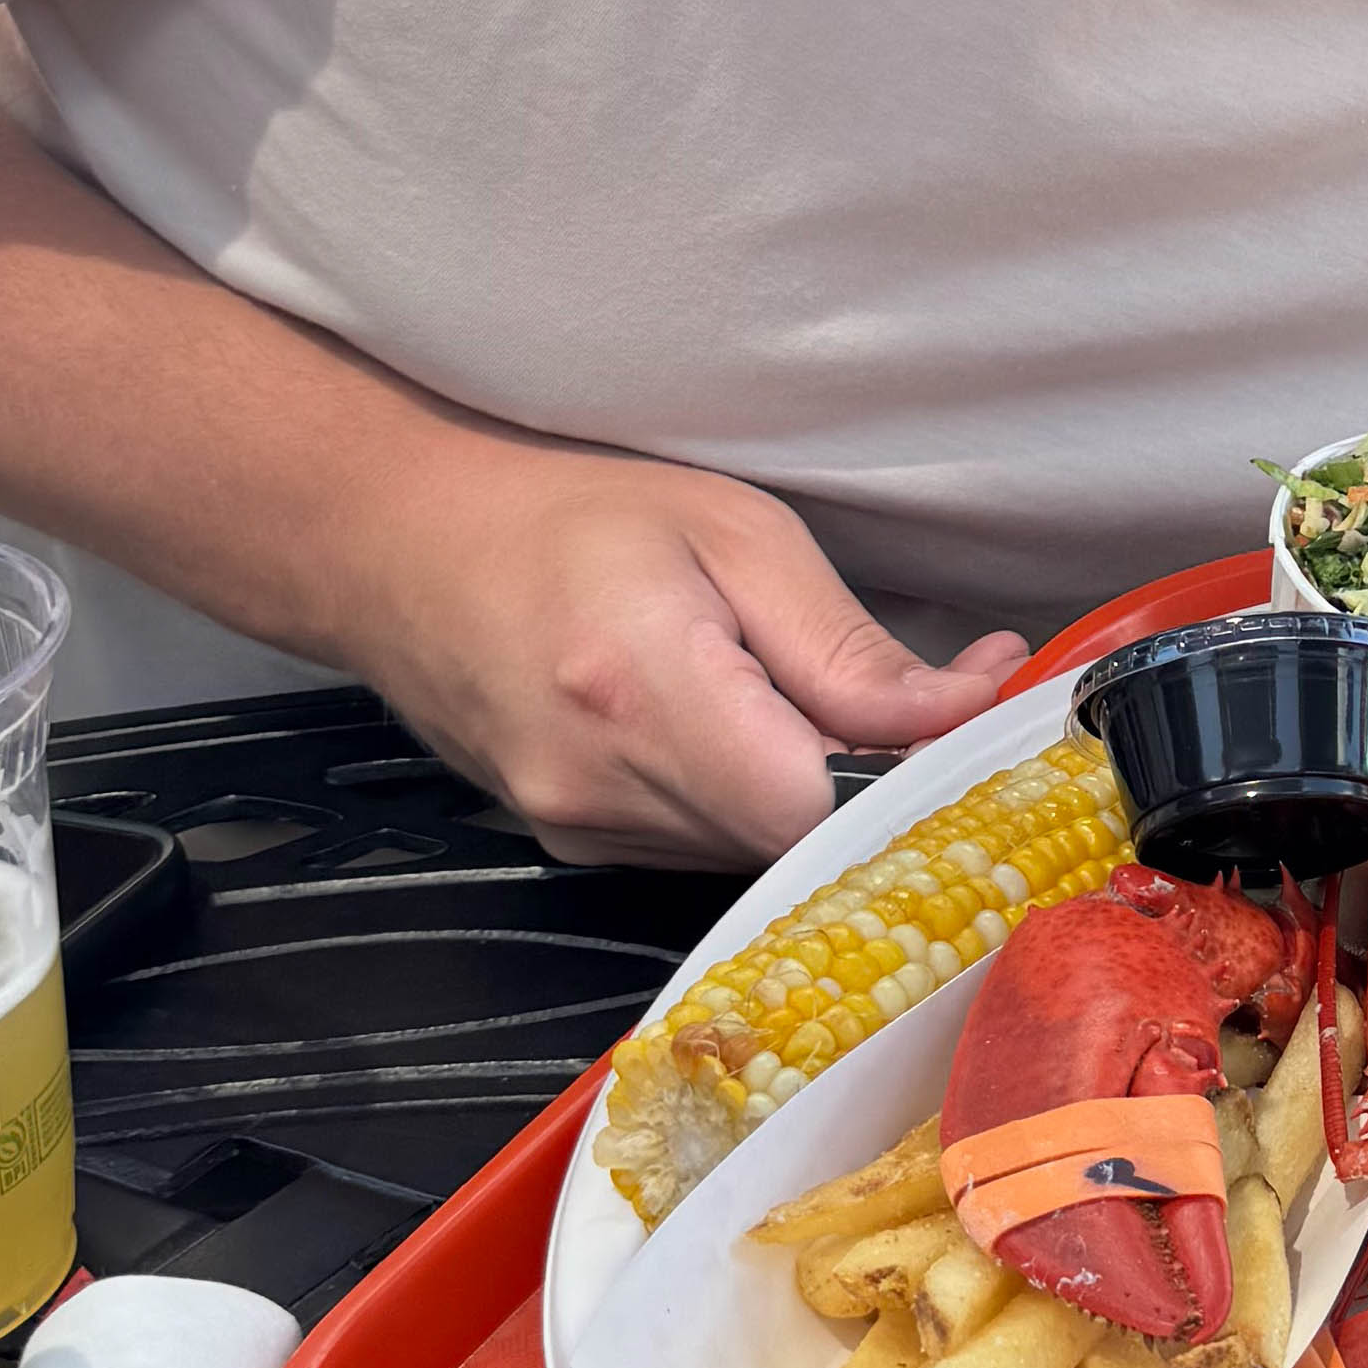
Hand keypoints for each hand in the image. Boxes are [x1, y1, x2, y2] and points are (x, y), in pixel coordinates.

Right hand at [335, 432, 1030, 864]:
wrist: (401, 545)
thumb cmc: (570, 514)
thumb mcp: (734, 533)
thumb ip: (844, 645)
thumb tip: (958, 708)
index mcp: (645, 698)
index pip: (817, 808)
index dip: (908, 775)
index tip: (965, 715)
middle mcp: (603, 791)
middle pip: (795, 841)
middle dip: (879, 777)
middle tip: (935, 699)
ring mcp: (579, 831)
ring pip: (755, 853)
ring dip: (817, 791)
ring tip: (838, 700)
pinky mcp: (573, 844)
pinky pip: (703, 846)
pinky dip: (753, 797)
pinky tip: (757, 727)